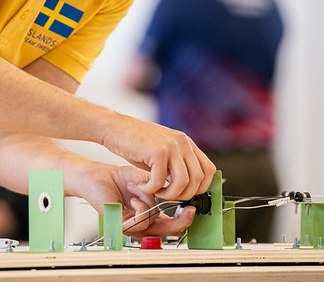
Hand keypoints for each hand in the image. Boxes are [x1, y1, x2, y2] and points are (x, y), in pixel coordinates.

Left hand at [74, 164, 196, 238]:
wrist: (99, 177)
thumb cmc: (121, 178)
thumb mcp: (147, 181)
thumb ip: (163, 188)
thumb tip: (183, 189)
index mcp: (151, 212)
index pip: (172, 220)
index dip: (184, 216)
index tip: (192, 205)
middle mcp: (144, 221)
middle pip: (168, 230)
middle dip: (180, 221)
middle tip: (188, 212)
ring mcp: (134, 225)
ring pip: (154, 224)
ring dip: (149, 203)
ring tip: (137, 189)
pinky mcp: (123, 225)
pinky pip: (140, 223)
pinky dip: (140, 208)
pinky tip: (133, 198)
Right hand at [100, 115, 215, 199]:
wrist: (114, 127)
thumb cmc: (135, 143)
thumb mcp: (162, 152)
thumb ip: (176, 165)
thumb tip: (188, 188)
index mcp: (186, 143)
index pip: (209, 170)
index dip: (200, 188)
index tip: (185, 194)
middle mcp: (183, 143)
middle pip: (198, 179)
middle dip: (184, 195)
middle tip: (167, 197)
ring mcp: (171, 146)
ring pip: (183, 183)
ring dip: (169, 195)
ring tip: (156, 192)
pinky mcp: (157, 151)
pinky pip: (160, 181)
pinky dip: (151, 189)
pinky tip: (143, 186)